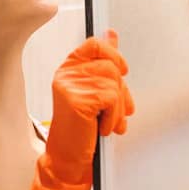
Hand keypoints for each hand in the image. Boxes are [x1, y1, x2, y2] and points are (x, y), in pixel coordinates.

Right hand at [46, 29, 134, 183]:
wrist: (68, 156)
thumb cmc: (81, 125)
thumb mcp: (93, 89)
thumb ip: (102, 61)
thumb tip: (111, 34)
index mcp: (69, 67)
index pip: (95, 44)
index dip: (114, 55)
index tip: (122, 70)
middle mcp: (66, 73)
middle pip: (110, 67)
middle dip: (121, 93)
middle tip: (116, 112)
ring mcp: (70, 86)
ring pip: (114, 85)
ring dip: (117, 109)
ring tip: (107, 122)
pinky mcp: (77, 100)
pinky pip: (111, 99)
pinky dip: (112, 117)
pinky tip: (101, 126)